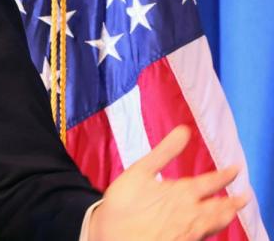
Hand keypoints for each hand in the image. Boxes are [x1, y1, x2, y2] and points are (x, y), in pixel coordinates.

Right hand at [90, 125, 248, 240]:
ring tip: (234, 210)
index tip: (236, 169)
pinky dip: (215, 227)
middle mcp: (193, 211)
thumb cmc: (124, 204)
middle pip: (221, 205)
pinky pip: (207, 234)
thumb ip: (165, 151)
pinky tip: (212, 226)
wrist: (116, 237)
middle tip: (245, 195)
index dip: (227, 174)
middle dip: (234, 200)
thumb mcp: (140, 171)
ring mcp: (191, 230)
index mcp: (183, 191)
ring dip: (228, 214)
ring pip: (217, 222)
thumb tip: (184, 130)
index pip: (213, 181)